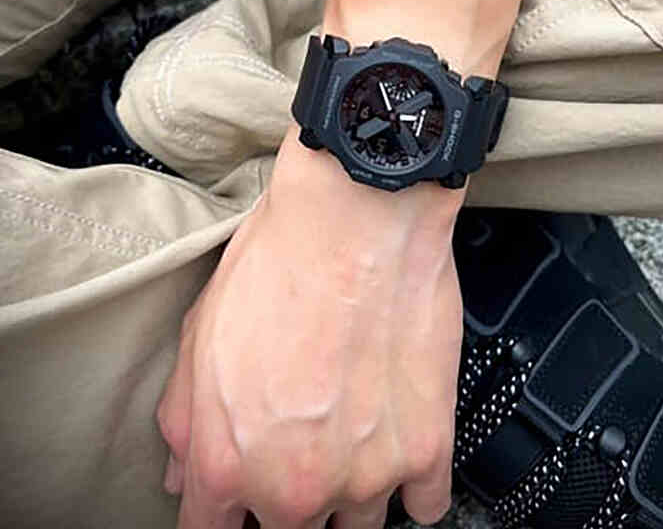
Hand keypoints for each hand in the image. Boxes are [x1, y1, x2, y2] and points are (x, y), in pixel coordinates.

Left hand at [156, 125, 464, 527]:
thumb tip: (187, 475)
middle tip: (302, 438)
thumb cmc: (280, 262)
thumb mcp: (201, 334)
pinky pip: (425, 505)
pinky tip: (397, 440)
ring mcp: (367, 474)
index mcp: (229, 461)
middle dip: (286, 495)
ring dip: (350, 489)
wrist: (358, 217)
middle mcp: (296, 484)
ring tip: (353, 429)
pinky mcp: (427, 448)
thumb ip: (184, 421)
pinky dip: (412, 481)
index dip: (224, 514)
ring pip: (357, 526)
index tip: (239, 498)